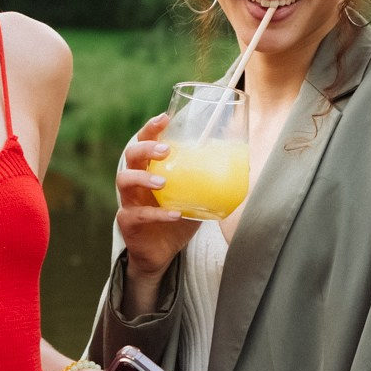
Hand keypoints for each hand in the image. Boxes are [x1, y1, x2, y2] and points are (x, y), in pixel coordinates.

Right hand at [116, 115, 200, 282]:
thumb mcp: (196, 196)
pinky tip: (174, 214)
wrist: (162, 253)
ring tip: (163, 181)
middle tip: (166, 150)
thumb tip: (245, 165)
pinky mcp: (128, 222)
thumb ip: (211, 180)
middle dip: (146, 148)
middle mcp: (136, 181)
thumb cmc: (177, 218)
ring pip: (125, 181)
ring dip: (144, 177)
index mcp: (150, 168)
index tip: (165, 118)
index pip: (145, 141)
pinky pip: (137, 215)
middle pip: (131, 155)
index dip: (151, 128)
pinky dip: (156, 214)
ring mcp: (129, 201)